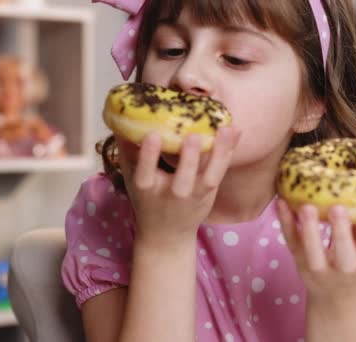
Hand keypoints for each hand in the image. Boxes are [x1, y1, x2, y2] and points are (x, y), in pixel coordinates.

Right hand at [117, 127, 240, 248]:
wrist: (167, 234)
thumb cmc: (147, 198)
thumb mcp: (131, 177)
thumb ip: (127, 150)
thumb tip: (120, 117)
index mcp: (146, 188)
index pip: (145, 172)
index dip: (149, 155)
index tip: (152, 135)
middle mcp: (172, 194)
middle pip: (182, 178)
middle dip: (189, 158)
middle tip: (193, 136)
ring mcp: (194, 195)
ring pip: (209, 176)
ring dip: (218, 153)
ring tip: (225, 129)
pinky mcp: (209, 193)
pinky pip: (220, 172)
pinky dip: (228, 151)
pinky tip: (234, 131)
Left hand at [276, 200, 355, 303]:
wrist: (336, 296)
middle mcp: (346, 270)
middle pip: (345, 257)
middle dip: (341, 233)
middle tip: (337, 208)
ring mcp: (320, 268)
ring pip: (313, 254)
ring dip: (309, 230)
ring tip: (307, 207)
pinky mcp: (299, 261)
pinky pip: (291, 242)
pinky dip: (285, 223)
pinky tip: (281, 202)